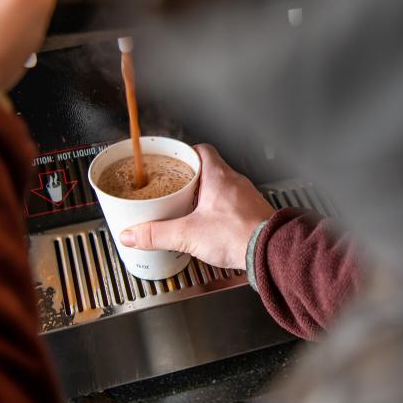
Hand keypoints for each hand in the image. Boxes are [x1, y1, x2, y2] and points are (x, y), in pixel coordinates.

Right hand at [120, 144, 274, 270]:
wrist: (270, 252)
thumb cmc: (239, 235)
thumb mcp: (188, 234)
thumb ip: (157, 234)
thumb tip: (132, 234)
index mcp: (219, 176)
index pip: (201, 150)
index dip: (184, 154)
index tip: (170, 160)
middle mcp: (235, 183)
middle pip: (209, 170)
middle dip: (189, 179)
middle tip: (173, 189)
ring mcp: (246, 198)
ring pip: (221, 188)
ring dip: (204, 196)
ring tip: (187, 209)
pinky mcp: (252, 214)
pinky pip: (232, 205)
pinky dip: (218, 211)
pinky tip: (210, 226)